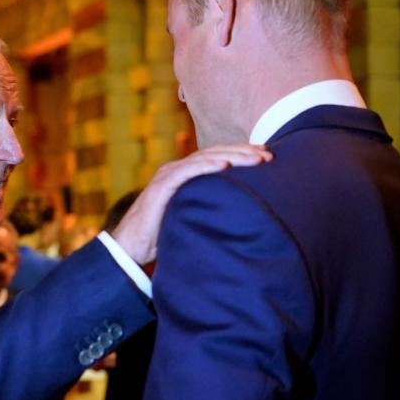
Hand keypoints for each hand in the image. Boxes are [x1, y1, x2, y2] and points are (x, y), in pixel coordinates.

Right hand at [111, 143, 271, 264]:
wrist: (130, 248)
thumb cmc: (161, 236)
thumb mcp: (191, 219)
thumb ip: (210, 209)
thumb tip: (242, 215)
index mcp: (185, 175)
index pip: (218, 158)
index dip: (242, 154)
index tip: (267, 157)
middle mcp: (177, 170)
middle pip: (215, 153)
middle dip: (244, 151)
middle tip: (269, 155)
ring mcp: (168, 175)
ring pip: (205, 158)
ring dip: (232, 156)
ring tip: (255, 158)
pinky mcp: (161, 186)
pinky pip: (187, 171)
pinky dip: (206, 166)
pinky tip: (225, 164)